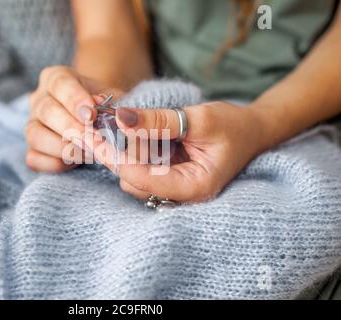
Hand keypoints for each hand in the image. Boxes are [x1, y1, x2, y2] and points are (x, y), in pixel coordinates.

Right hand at [25, 65, 122, 172]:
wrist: (99, 123)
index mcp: (56, 78)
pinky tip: (76, 162)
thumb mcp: (114, 100)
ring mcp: (32, 125)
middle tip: (94, 140)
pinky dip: (55, 163)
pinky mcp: (32, 149)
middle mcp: (39, 99)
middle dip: (72, 128)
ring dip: (64, 148)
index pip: (60, 84)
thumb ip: (116, 105)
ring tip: (90, 153)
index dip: (74, 100)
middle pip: (46, 111)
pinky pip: (34, 158)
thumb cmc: (105, 108)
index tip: (91, 115)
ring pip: (35, 136)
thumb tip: (119, 115)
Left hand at [86, 101, 264, 201]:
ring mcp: (173, 190)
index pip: (144, 179)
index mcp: (195, 187)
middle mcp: (181, 196)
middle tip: (108, 121)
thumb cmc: (233, 125)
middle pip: (134, 180)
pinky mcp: (167, 180)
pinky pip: (141, 168)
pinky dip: (134, 150)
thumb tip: (120, 118)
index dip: (116, 157)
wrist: (250, 132)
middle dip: (121, 152)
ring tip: (132, 123)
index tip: (91, 137)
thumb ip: (159, 120)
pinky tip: (136, 131)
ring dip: (127, 150)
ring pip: (134, 175)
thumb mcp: (199, 118)